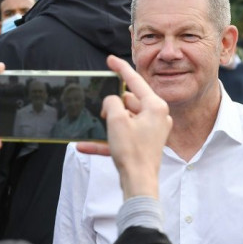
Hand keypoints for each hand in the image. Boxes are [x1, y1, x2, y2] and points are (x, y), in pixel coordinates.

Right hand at [76, 56, 171, 199]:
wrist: (139, 184)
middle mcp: (157, 116)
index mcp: (155, 106)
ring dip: (109, 124)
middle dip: (113, 107)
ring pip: (125, 119)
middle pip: (130, 102)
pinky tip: (85, 145)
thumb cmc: (132, 152)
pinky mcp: (146, 144)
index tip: (110, 59)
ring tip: (99, 132)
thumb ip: (112, 102)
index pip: (135, 81)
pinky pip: (124, 136)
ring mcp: (153, 131)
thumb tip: (112, 102)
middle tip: (103, 115)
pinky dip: (108, 140)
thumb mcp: (116, 120)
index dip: (120, 69)